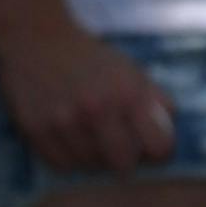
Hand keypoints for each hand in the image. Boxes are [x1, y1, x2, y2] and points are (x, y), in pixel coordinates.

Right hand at [0, 21, 177, 175]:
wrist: (37, 38)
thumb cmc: (92, 59)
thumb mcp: (133, 72)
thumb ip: (156, 103)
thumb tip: (169, 137)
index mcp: (127, 94)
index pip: (158, 147)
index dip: (158, 152)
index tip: (151, 148)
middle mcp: (96, 110)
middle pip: (123, 165)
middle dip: (127, 159)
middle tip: (120, 147)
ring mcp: (63, 122)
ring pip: (91, 167)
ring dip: (96, 159)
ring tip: (92, 138)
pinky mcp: (35, 130)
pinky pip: (62, 165)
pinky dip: (70, 159)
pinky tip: (72, 140)